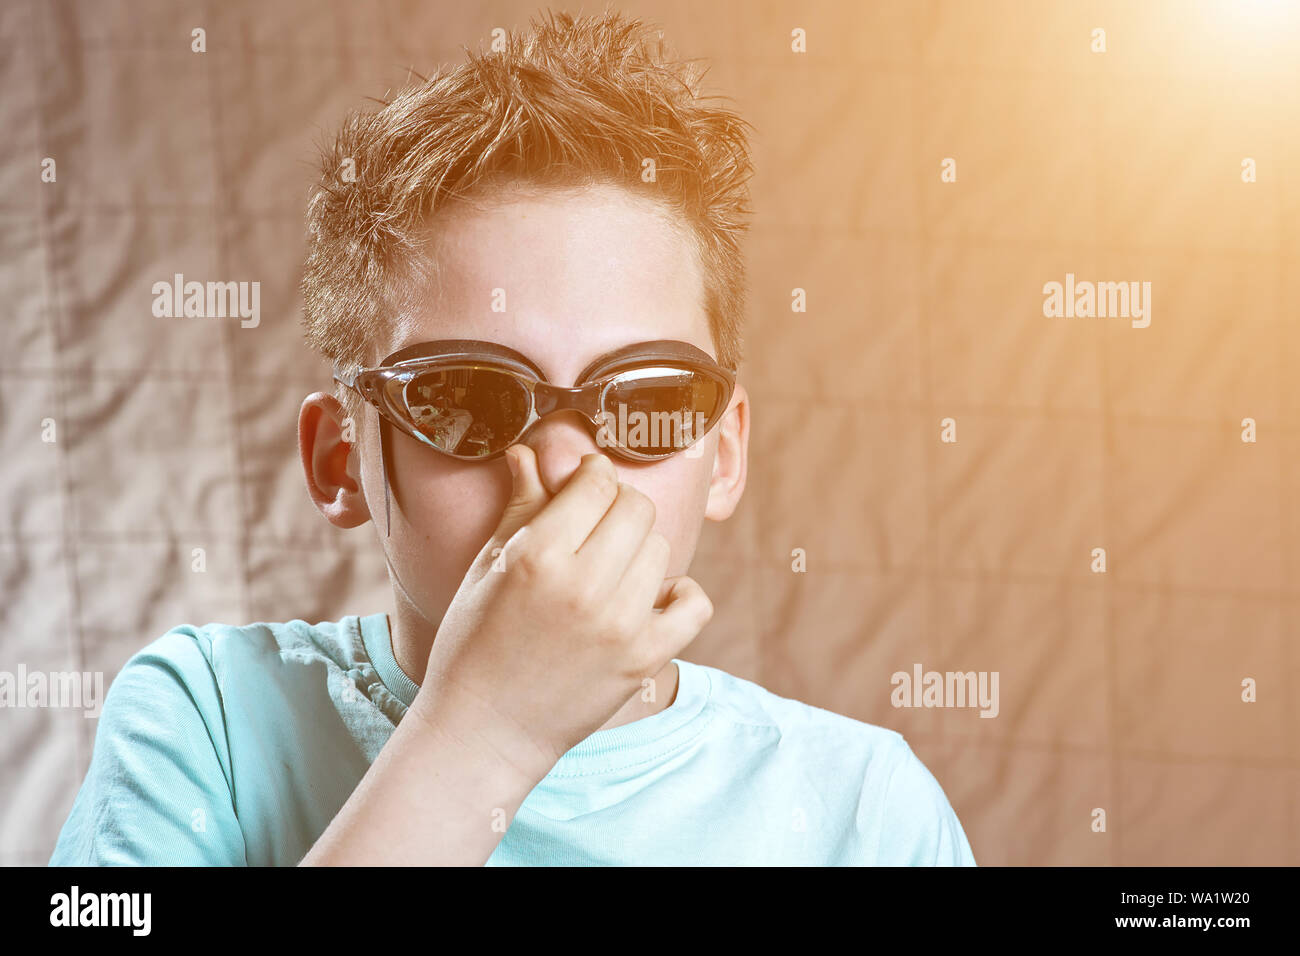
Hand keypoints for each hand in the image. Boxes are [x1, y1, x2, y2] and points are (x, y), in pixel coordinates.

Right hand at [409, 446, 713, 779]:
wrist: (485, 730)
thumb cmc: (474, 644)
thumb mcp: (486, 569)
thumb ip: (518, 507)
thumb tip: (527, 453)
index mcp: (537, 556)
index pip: (595, 482)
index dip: (591, 476)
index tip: (583, 486)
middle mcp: (583, 586)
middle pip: (636, 508)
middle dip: (618, 507)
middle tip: (596, 527)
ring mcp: (619, 625)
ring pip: (660, 548)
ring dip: (639, 550)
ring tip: (611, 569)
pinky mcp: (644, 660)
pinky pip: (694, 604)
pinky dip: (680, 594)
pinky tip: (651, 597)